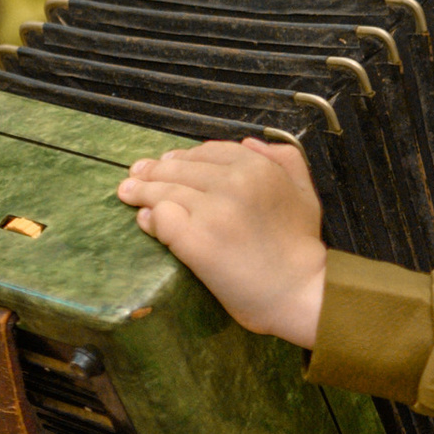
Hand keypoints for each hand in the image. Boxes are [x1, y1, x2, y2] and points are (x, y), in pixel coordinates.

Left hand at [119, 134, 326, 346]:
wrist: (300, 291)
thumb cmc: (302, 246)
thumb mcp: (305, 191)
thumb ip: (285, 159)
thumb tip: (249, 142)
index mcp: (257, 167)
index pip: (207, 153)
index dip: (183, 157)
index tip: (167, 162)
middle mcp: (233, 182)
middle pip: (179, 169)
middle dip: (153, 171)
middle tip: (135, 175)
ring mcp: (212, 211)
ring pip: (165, 191)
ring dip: (142, 192)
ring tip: (127, 193)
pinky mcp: (196, 240)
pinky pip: (161, 219)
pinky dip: (150, 219)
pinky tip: (144, 220)